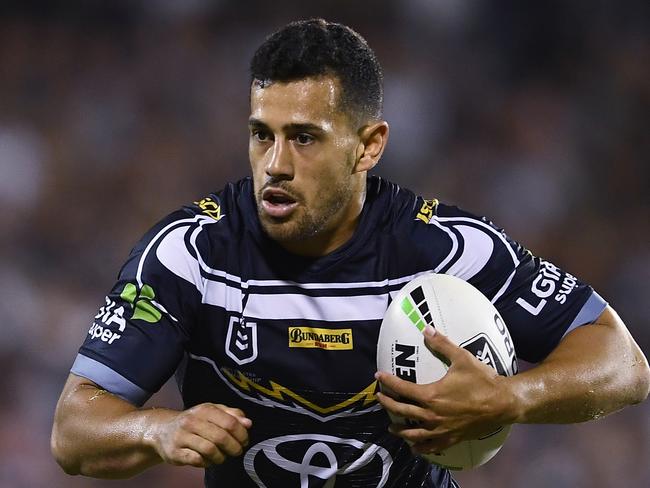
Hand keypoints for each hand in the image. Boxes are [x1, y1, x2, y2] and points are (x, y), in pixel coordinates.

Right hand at [152, 403, 251, 467]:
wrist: (161, 430)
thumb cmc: (193, 421)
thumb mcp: (212, 412)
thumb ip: (231, 415)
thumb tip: (248, 423)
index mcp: (205, 410)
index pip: (230, 422)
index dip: (241, 434)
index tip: (244, 441)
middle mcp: (192, 421)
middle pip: (221, 437)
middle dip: (234, 447)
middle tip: (237, 451)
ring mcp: (182, 437)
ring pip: (209, 450)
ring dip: (221, 457)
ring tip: (223, 457)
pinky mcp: (175, 452)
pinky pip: (197, 460)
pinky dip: (207, 463)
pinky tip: (209, 460)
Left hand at [375, 325, 514, 454]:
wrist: (502, 403)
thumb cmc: (481, 380)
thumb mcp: (461, 358)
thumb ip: (442, 344)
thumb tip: (426, 329)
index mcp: (431, 395)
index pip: (402, 388)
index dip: (388, 382)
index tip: (378, 376)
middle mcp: (432, 415)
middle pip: (402, 411)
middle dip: (387, 404)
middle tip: (379, 398)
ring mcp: (441, 429)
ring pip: (413, 433)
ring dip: (399, 430)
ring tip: (391, 428)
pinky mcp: (452, 438)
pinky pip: (432, 446)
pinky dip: (420, 448)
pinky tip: (414, 448)